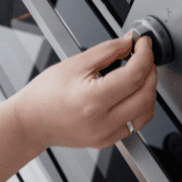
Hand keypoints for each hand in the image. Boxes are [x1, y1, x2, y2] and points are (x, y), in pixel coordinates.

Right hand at [11, 34, 156, 150]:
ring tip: (137, 75)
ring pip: (145, 112)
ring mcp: (105, 134)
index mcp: (92, 99)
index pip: (134, 75)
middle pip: (146, 94)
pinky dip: (138, 106)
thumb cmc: (45, 94)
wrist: (31, 121)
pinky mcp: (107, 140)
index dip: (145, 55)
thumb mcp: (75, 63)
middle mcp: (102, 121)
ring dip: (148, 91)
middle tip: (143, 57)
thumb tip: (130, 41)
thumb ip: (108, 50)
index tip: (144, 44)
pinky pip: (134, 124)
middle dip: (150, 71)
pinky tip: (128, 94)